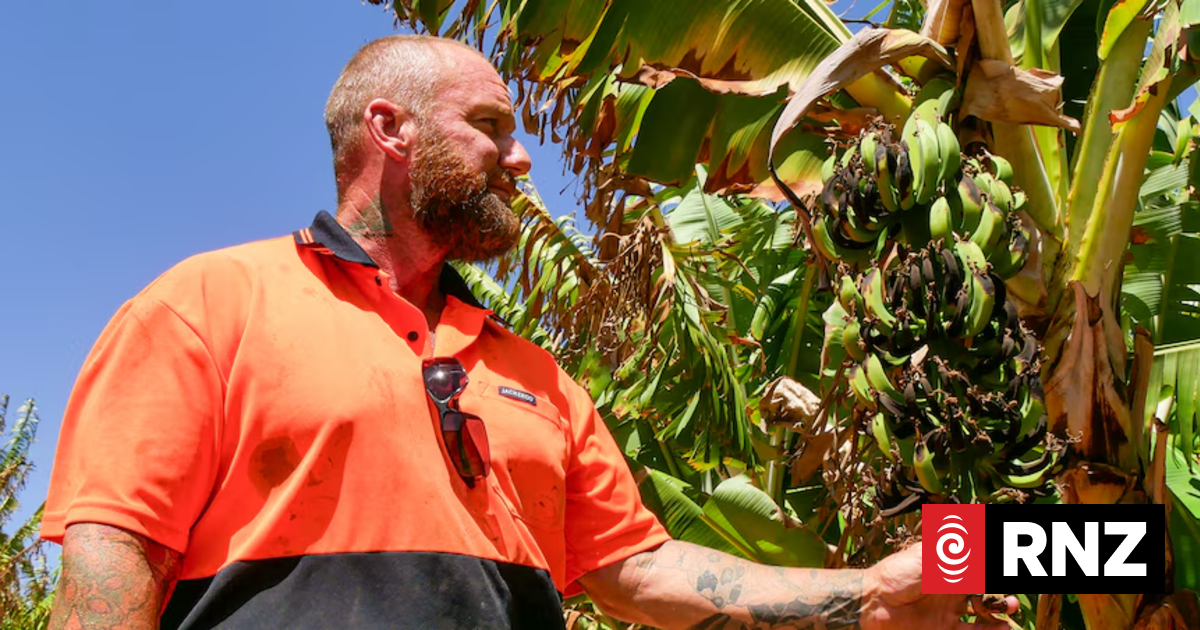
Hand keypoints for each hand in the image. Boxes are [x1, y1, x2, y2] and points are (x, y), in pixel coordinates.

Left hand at [860, 542, 1017, 629]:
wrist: (873, 602)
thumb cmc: (899, 573)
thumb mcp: (928, 554)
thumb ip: (956, 545)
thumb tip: (980, 520)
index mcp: (947, 566)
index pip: (977, 565)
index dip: (993, 566)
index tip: (1009, 564)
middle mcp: (950, 588)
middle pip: (984, 590)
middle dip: (1001, 593)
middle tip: (1011, 599)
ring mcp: (948, 609)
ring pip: (983, 612)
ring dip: (1000, 611)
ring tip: (1011, 608)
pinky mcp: (943, 628)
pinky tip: (1005, 628)